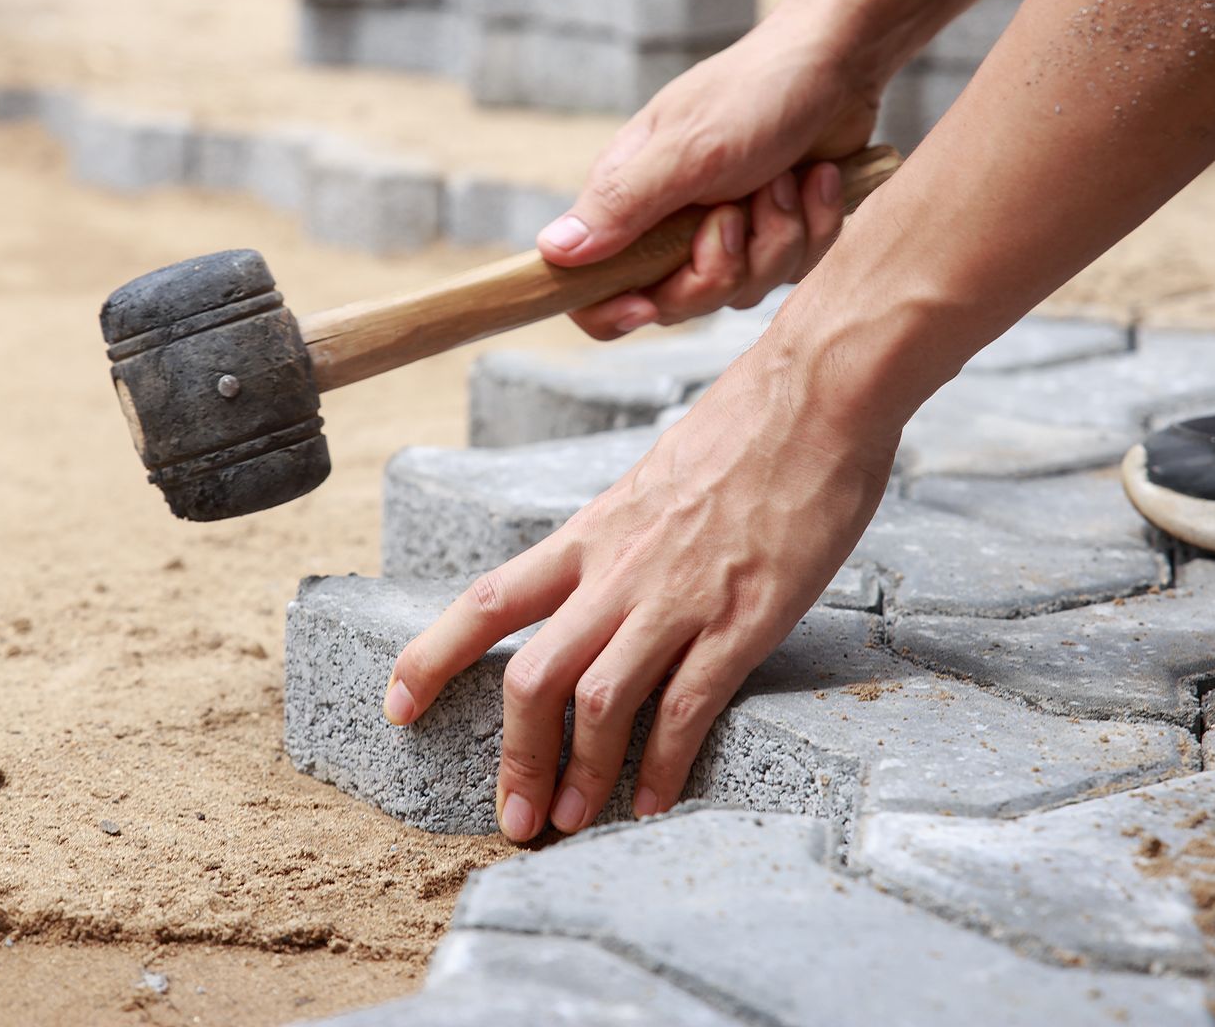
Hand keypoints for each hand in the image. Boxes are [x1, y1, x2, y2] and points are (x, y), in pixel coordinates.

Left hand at [379, 338, 897, 841]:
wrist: (816, 394)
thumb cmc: (745, 428)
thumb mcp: (653, 479)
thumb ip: (622, 538)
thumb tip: (606, 581)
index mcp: (589, 532)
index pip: (488, 601)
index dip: (432, 657)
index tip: (397, 705)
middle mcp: (617, 570)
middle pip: (533, 678)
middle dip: (515, 758)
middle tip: (514, 818)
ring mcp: (678, 597)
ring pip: (598, 703)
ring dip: (579, 774)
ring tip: (573, 820)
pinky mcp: (742, 620)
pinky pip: (686, 709)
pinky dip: (662, 766)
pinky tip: (655, 801)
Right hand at [539, 13, 883, 338]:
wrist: (836, 61)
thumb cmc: (753, 93)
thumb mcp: (683, 150)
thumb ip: (619, 205)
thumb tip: (551, 252)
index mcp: (628, 201)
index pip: (591, 288)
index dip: (610, 311)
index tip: (646, 306)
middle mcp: (669, 223)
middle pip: (677, 303)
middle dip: (720, 268)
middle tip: (735, 214)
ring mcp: (726, 231)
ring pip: (744, 290)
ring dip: (777, 235)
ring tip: (783, 178)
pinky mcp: (774, 231)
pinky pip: (793, 269)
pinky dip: (814, 224)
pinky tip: (815, 180)